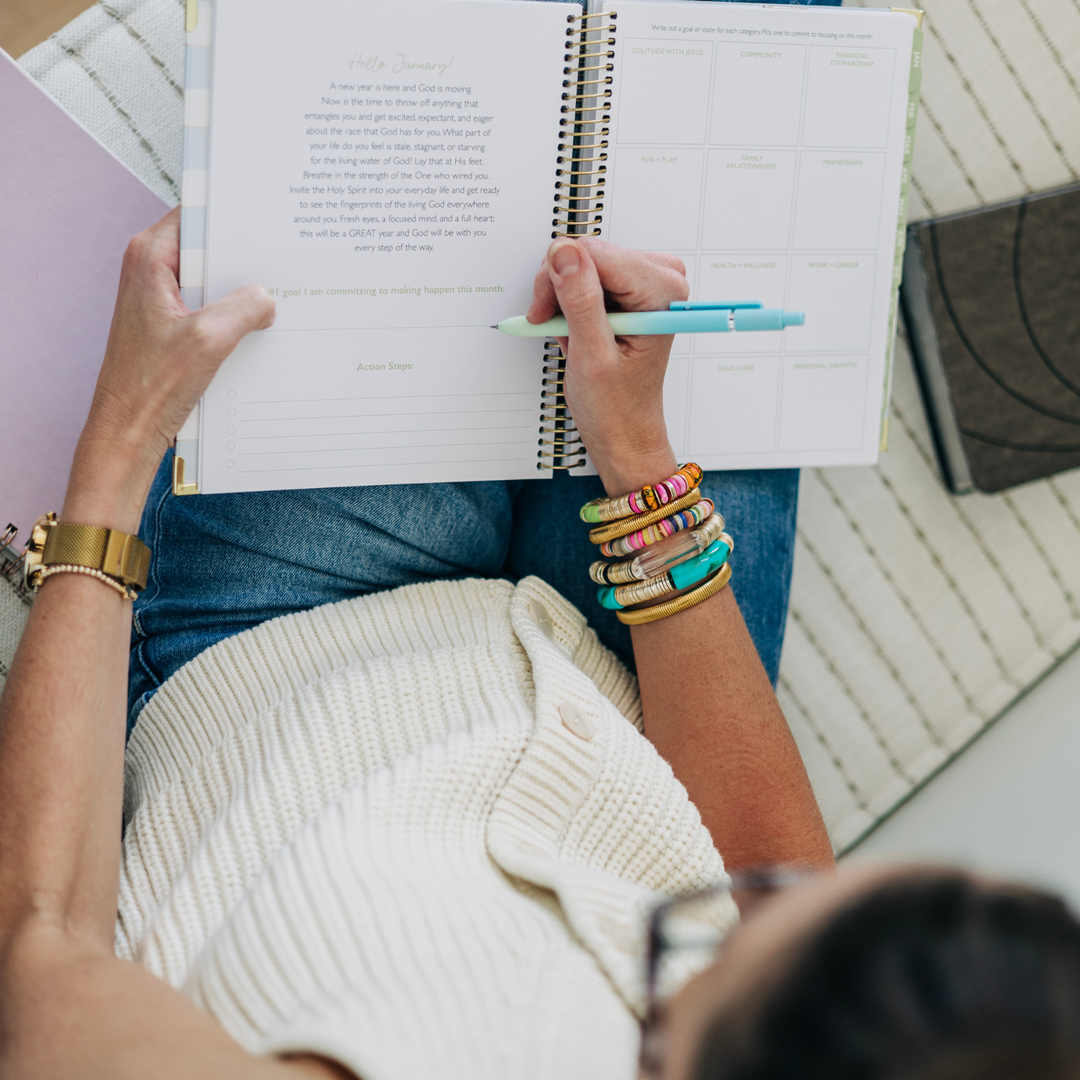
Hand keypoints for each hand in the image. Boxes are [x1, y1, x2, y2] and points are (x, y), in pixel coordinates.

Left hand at [63, 208, 274, 532]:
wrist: (128, 431)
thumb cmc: (152, 388)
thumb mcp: (209, 341)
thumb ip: (244, 308)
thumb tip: (268, 296)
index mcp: (149, 258)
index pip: (200, 215)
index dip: (236, 217)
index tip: (270, 221)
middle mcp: (152, 271)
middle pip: (211, 248)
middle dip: (245, 260)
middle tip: (281, 266)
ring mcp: (162, 299)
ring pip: (215, 281)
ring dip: (242, 293)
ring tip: (274, 301)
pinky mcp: (173, 325)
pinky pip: (212, 307)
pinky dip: (235, 317)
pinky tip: (258, 329)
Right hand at [527, 238, 687, 495]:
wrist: (624, 431)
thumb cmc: (617, 406)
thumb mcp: (592, 356)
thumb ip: (580, 301)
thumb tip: (565, 253)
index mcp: (663, 293)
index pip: (596, 253)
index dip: (560, 279)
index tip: (545, 311)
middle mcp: (660, 280)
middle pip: (588, 252)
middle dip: (560, 288)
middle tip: (551, 324)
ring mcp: (644, 283)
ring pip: (581, 261)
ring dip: (562, 298)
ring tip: (569, 334)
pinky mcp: (628, 289)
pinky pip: (585, 276)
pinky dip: (569, 303)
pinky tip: (575, 329)